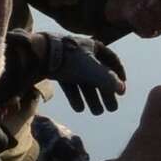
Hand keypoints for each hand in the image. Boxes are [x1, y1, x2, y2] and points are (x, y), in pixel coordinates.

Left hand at [4, 31, 126, 113]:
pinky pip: (70, 83)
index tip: (122, 90)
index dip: (118, 75)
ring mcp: (68, 60)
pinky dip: (75, 95)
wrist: (39, 54)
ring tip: (96, 112)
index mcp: (93, 47)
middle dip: (105, 93)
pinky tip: (79, 108)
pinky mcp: (56, 68)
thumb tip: (122, 89)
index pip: (112, 60)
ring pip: (84, 81)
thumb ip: (108, 80)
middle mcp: (82, 52)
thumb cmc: (70, 59)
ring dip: (91, 97)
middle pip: (98, 75)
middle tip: (111, 109)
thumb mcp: (93, 71)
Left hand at [104, 0, 160, 38]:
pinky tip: (134, 13)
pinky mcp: (149, 33)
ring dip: (147, 14)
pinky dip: (138, 20)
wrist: (120, 1)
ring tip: (139, 5)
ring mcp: (160, 27)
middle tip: (150, 1)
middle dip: (160, 9)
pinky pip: (147, 30)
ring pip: (160, 25)